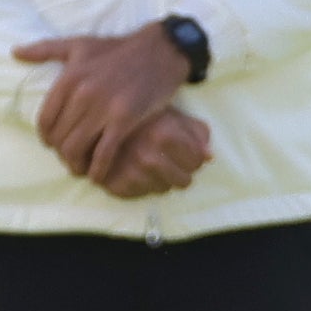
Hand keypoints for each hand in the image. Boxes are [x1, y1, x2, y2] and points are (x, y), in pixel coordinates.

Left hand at [13, 29, 195, 182]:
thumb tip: (15, 52)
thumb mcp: (78, 45)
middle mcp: (82, 94)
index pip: (45, 120)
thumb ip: (45, 49)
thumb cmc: (117, 50)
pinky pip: (104, 153)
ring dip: (75, 164)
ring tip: (80, 168)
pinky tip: (97, 175)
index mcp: (68, 78)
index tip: (54, 144)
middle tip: (70, 158)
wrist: (159, 51)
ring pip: (77, 148)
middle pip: (59, 138)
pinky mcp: (125, 120)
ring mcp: (103, 108)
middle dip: (62, 153)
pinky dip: (97, 169)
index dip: (46, 138)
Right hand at [97, 108, 214, 195]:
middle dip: (181, 172)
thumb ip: (197, 132)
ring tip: (152, 163)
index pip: (197, 162)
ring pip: (165, 189)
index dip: (193, 157)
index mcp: (165, 135)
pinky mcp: (116, 184)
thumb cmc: (144, 119)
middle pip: (184, 181)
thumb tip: (209, 157)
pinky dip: (144, 185)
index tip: (184, 152)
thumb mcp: (173, 116)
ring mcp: (131, 172)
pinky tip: (138, 170)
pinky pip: (144, 194)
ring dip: (163, 179)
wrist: (102, 123)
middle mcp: (148, 156)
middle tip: (169, 160)